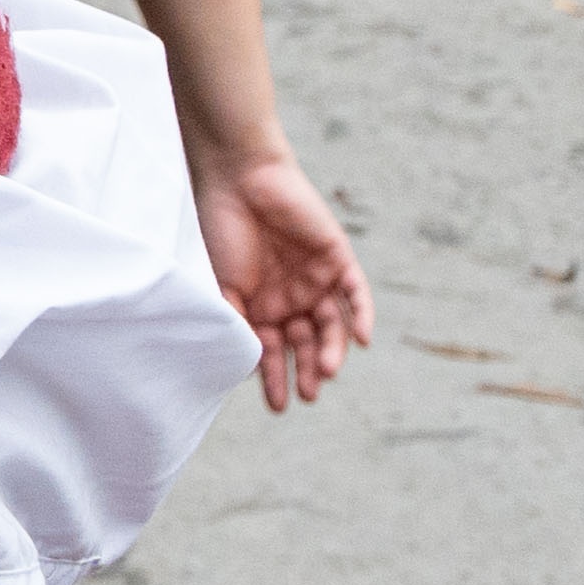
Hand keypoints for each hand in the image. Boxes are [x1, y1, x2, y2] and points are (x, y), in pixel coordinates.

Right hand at [201, 145, 373, 410]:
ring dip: (331, 350)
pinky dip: (361, 315)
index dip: (276, 378)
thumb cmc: (222, 229)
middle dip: (306, 371)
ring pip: (332, 325)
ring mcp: (316, 279)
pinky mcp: (337, 258)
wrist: (241, 179)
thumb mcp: (224, 284)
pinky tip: (362, 340)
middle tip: (307, 395)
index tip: (278, 405)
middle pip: (306, 343)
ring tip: (325, 372)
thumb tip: (247, 365)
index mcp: (262, 306)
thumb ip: (237, 321)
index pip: (274, 351)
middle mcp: (291, 298)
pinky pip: (355, 293)